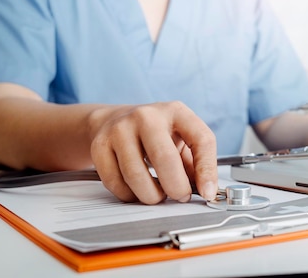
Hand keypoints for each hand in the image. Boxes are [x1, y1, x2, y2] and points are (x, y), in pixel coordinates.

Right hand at [88, 101, 217, 203]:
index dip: (207, 170)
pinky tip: (136, 189)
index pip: (201, 139)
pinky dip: (129, 195)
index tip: (207, 193)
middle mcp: (146, 116)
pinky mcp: (99, 145)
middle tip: (179, 196)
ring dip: (151, 195)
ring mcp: (120, 129)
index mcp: (175, 111)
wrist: (113, 120)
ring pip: (136, 176)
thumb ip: (195, 163)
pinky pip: (115, 182)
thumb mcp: (180, 138)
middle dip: (176, 187)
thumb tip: (205, 191)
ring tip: (157, 194)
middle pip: (165, 158)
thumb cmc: (155, 134)